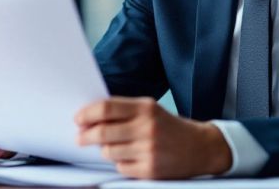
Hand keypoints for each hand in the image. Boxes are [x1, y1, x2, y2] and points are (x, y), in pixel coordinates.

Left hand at [75, 97, 231, 178]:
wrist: (200, 147)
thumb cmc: (169, 126)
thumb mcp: (150, 109)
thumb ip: (123, 110)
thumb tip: (89, 117)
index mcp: (145, 108)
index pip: (106, 108)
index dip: (86, 114)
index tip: (77, 119)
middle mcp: (147, 128)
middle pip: (102, 132)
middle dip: (85, 136)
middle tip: (80, 137)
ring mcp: (149, 150)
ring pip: (109, 152)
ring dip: (106, 150)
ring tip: (115, 146)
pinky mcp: (150, 170)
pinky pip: (121, 167)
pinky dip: (121, 163)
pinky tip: (132, 157)